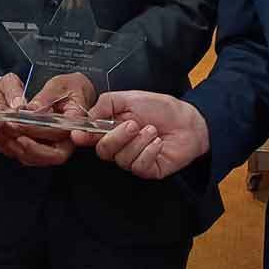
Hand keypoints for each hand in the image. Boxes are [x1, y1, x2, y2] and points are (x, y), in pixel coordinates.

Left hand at [0, 71, 96, 166]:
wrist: (74, 92)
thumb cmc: (69, 87)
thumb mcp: (58, 85)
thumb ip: (45, 98)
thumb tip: (30, 110)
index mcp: (76, 121)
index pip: (60, 132)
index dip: (40, 130)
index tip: (21, 122)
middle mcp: (70, 139)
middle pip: (54, 154)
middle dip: (30, 146)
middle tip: (12, 129)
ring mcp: (60, 146)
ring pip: (42, 159)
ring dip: (22, 149)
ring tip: (7, 132)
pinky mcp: (48, 149)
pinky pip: (33, 158)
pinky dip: (19, 151)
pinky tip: (7, 137)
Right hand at [71, 90, 209, 179]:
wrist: (188, 121)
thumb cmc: (161, 109)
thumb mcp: (130, 98)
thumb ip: (105, 104)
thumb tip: (87, 118)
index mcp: (111, 128)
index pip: (90, 136)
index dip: (83, 136)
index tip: (80, 134)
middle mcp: (120, 145)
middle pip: (103, 151)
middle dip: (117, 137)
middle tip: (133, 124)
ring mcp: (133, 159)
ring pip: (122, 159)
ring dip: (138, 142)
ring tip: (152, 130)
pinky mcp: (148, 169)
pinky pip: (139, 166)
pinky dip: (149, 152)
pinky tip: (158, 142)